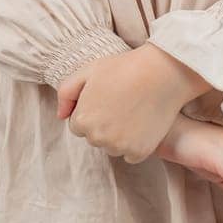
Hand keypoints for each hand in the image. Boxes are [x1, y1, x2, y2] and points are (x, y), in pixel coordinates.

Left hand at [54, 45, 207, 163]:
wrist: (161, 73)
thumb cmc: (123, 68)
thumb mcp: (87, 71)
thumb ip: (66, 93)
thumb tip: (60, 116)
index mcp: (83, 120)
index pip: (78, 125)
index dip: (91, 110)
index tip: (105, 97)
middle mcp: (98, 138)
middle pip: (94, 137)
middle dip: (103, 124)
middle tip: (120, 102)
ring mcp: (120, 147)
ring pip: (112, 147)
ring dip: (118, 135)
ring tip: (132, 110)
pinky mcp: (139, 153)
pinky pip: (130, 154)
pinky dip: (135, 143)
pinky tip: (142, 122)